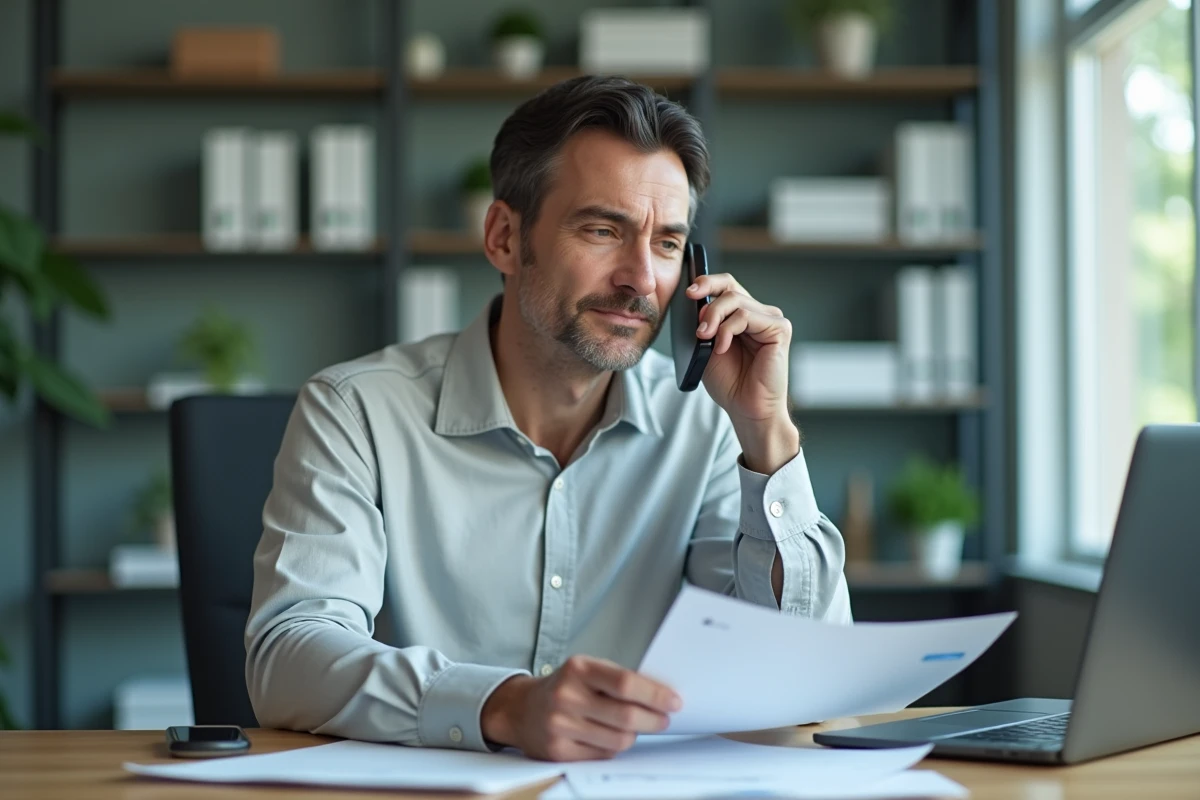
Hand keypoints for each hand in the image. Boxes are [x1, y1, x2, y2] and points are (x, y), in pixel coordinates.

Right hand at [480, 655, 680, 761]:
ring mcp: (560, 726)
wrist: (520, 709)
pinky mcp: (558, 751)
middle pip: (626, 716)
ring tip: (632, 726)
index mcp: (577, 669)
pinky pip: (603, 755)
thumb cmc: (564, 687)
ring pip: (618, 740)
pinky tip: (609, 736)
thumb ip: (618, 679)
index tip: (674, 701)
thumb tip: (661, 694)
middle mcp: (566, 696)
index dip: (655, 694)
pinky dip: (614, 747)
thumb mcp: (586, 670)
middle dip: (654, 720)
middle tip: (664, 719)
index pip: (625, 683)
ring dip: (633, 734)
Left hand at [687, 274, 799, 472]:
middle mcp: (759, 313)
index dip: (707, 282)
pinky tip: (721, 347)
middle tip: (692, 310)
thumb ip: (704, 323)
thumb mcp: (706, 347)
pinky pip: (746, 316)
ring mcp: (771, 320)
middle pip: (730, 287)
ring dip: (713, 318)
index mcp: (742, 315)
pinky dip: (728, 330)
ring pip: (736, 300)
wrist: (747, 409)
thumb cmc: (730, 382)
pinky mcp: (780, 329)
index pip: (726, 286)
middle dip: (707, 296)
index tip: (688, 291)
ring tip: (704, 338)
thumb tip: (695, 300)